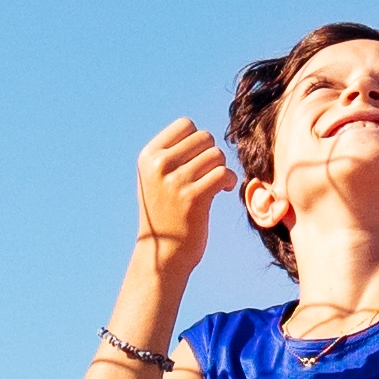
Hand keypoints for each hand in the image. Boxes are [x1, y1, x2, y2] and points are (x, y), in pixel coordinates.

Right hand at [125, 117, 238, 300]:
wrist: (164, 254)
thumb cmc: (166, 214)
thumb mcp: (156, 179)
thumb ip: (172, 154)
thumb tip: (202, 133)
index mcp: (148, 156)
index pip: (186, 124)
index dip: (198, 140)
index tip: (197, 161)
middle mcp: (158, 165)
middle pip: (204, 137)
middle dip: (212, 154)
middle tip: (209, 175)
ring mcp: (174, 181)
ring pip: (216, 155)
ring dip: (222, 168)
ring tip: (215, 184)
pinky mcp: (193, 198)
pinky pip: (223, 173)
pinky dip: (230, 181)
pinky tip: (223, 190)